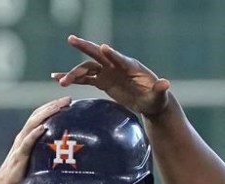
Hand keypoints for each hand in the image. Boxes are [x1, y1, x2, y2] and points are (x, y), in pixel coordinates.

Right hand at [0, 98, 69, 183]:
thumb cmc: (20, 174)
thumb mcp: (34, 158)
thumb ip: (44, 151)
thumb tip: (61, 150)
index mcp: (26, 136)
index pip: (39, 116)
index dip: (52, 106)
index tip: (66, 101)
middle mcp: (23, 136)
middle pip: (37, 115)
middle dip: (52, 105)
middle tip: (67, 99)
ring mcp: (20, 144)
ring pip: (33, 124)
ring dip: (46, 114)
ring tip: (58, 107)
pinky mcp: (19, 155)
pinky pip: (27, 142)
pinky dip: (35, 134)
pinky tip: (43, 128)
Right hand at [53, 35, 171, 117]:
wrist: (149, 102)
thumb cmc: (156, 99)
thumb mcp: (159, 96)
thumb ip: (160, 89)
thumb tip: (166, 84)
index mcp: (131, 66)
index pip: (120, 58)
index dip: (112, 54)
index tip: (104, 48)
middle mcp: (116, 65)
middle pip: (98, 55)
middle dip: (85, 47)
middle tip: (71, 39)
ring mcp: (108, 72)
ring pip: (88, 68)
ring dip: (73, 73)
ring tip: (59, 80)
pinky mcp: (103, 81)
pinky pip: (85, 78)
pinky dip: (73, 79)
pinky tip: (58, 80)